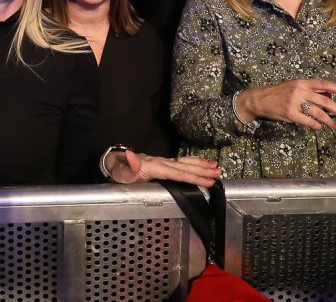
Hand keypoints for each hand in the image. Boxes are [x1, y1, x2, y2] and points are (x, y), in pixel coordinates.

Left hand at [104, 150, 220, 185]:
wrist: (116, 163)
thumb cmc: (120, 171)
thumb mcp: (121, 172)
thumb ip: (129, 166)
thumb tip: (132, 155)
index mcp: (155, 167)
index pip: (178, 173)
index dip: (193, 177)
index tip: (208, 180)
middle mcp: (161, 162)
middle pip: (185, 166)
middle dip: (202, 170)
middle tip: (218, 172)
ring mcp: (163, 162)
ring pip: (185, 163)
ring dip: (200, 165)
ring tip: (216, 166)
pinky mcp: (163, 164)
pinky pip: (181, 162)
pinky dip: (192, 162)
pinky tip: (201, 162)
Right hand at [240, 80, 335, 130]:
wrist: (259, 99)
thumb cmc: (279, 93)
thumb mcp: (295, 87)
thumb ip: (311, 91)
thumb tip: (330, 95)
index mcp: (302, 82)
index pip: (325, 84)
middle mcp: (300, 91)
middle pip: (326, 101)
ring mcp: (295, 102)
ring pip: (319, 113)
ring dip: (329, 122)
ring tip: (334, 127)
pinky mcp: (290, 114)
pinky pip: (308, 121)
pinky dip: (316, 126)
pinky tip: (319, 127)